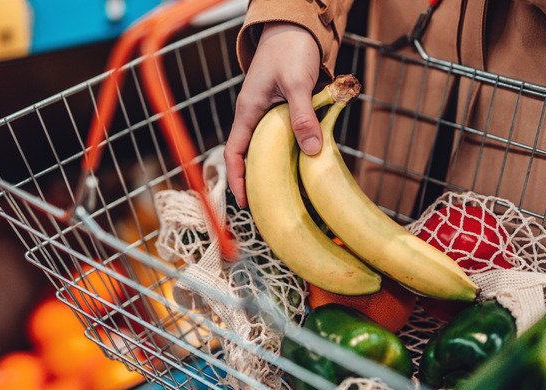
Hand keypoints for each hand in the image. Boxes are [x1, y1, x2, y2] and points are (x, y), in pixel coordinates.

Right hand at [224, 22, 321, 207]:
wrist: (295, 27)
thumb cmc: (290, 49)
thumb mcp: (298, 83)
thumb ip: (303, 116)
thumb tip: (311, 152)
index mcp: (248, 111)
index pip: (234, 152)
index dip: (236, 179)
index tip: (245, 202)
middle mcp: (254, 116)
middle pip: (249, 156)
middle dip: (257, 181)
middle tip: (271, 206)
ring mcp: (268, 114)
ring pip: (267, 148)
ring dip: (276, 168)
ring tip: (289, 193)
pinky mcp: (283, 111)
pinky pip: (283, 138)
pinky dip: (292, 152)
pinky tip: (305, 164)